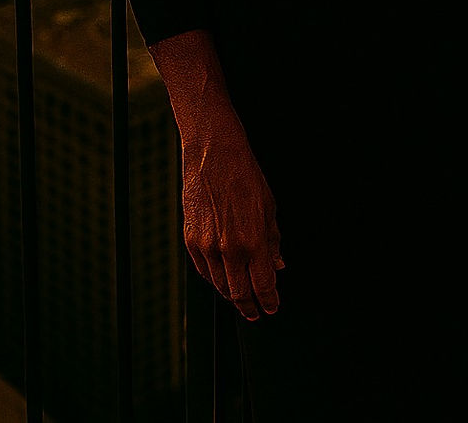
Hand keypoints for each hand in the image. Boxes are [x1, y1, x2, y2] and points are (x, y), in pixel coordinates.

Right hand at [181, 114, 283, 320]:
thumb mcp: (269, 208)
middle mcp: (228, 249)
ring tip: (240, 297)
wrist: (214, 155)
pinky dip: (214, 278)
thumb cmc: (245, 177)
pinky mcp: (190, 240)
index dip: (269, 300)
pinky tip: (222, 278)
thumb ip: (272, 241)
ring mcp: (207, 247)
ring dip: (231, 294)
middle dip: (249, 306)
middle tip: (256, 312)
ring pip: (219, 285)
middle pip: (238, 293)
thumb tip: (277, 265)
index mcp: (253, 241)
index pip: (262, 285)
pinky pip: (203, 270)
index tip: (272, 307)